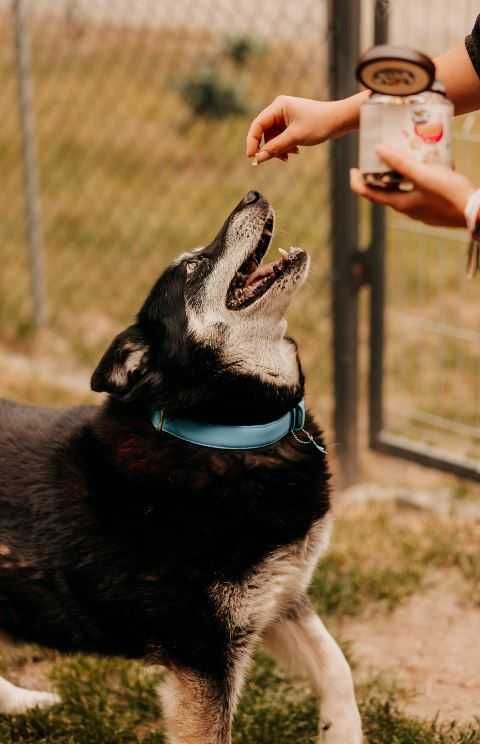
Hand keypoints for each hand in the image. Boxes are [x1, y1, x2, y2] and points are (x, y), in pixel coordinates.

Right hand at [246, 95, 357, 164]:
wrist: (339, 120)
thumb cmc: (320, 124)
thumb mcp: (295, 138)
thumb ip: (275, 148)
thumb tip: (258, 158)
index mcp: (278, 106)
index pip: (257, 125)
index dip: (252, 141)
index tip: (251, 157)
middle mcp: (279, 109)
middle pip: (264, 132)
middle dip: (268, 147)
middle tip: (272, 159)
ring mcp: (285, 116)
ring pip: (272, 137)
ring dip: (278, 149)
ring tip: (289, 155)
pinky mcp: (291, 123)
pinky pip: (281, 137)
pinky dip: (285, 146)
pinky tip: (294, 151)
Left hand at [350, 146, 474, 227]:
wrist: (474, 212)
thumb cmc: (448, 193)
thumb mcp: (423, 174)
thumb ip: (401, 163)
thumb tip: (378, 150)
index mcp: (400, 204)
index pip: (370, 194)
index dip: (358, 182)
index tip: (352, 170)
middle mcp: (408, 210)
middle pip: (386, 193)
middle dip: (379, 177)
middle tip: (377, 160)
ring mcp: (421, 212)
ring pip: (404, 193)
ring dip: (399, 178)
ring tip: (403, 160)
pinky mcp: (434, 210)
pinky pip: (419, 193)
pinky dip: (416, 182)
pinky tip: (427, 169)